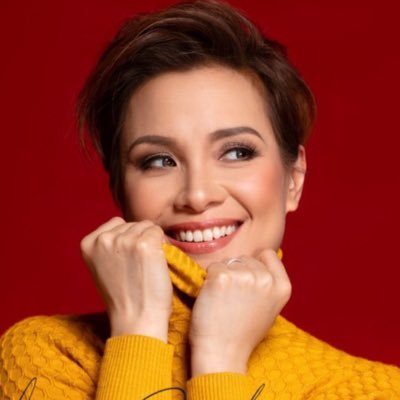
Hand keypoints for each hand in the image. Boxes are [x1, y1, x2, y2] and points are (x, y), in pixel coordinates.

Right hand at [80, 217, 171, 341]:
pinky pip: (159, 233)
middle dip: (140, 240)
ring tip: (146, 267)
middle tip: (138, 267)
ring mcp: (124, 241)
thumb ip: (110, 246)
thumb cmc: (123, 297)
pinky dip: (163, 246)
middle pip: (134, 224)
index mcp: (88, 243)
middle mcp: (104, 239)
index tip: (127, 261)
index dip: (128, 239)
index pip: (117, 223)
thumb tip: (131, 228)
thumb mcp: (104, 267)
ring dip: (153, 242)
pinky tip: (156, 264)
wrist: (136, 320)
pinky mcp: (145, 245)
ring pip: (148, 226)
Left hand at [189, 249, 290, 375]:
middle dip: (237, 271)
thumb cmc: (243, 332)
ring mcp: (244, 276)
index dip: (255, 264)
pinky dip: (208, 280)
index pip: (267, 254)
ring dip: (222, 275)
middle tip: (233, 298)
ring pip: (228, 262)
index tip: (248, 282)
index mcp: (282, 286)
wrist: (222, 353)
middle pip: (245, 258)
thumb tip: (259, 259)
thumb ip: (268, 284)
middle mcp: (266, 279)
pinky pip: (212, 268)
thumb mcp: (269, 307)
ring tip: (224, 300)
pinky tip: (213, 298)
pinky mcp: (222, 277)